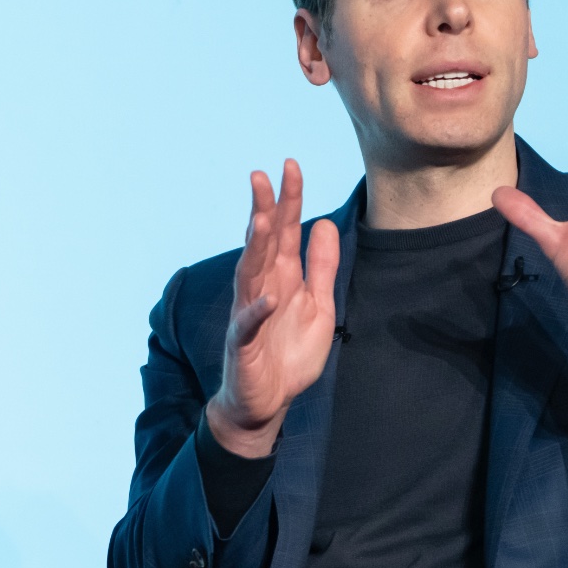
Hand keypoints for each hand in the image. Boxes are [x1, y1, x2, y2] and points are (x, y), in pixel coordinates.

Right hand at [204, 160, 340, 457]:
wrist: (268, 401)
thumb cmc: (288, 353)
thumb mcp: (318, 306)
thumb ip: (321, 267)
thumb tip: (324, 223)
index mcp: (282, 277)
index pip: (284, 231)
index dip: (288, 200)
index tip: (291, 166)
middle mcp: (262, 288)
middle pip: (262, 243)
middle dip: (263, 210)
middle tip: (262, 176)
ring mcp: (249, 313)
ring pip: (250, 274)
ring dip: (255, 248)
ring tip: (260, 220)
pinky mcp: (243, 343)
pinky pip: (249, 324)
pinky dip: (257, 310)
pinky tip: (268, 297)